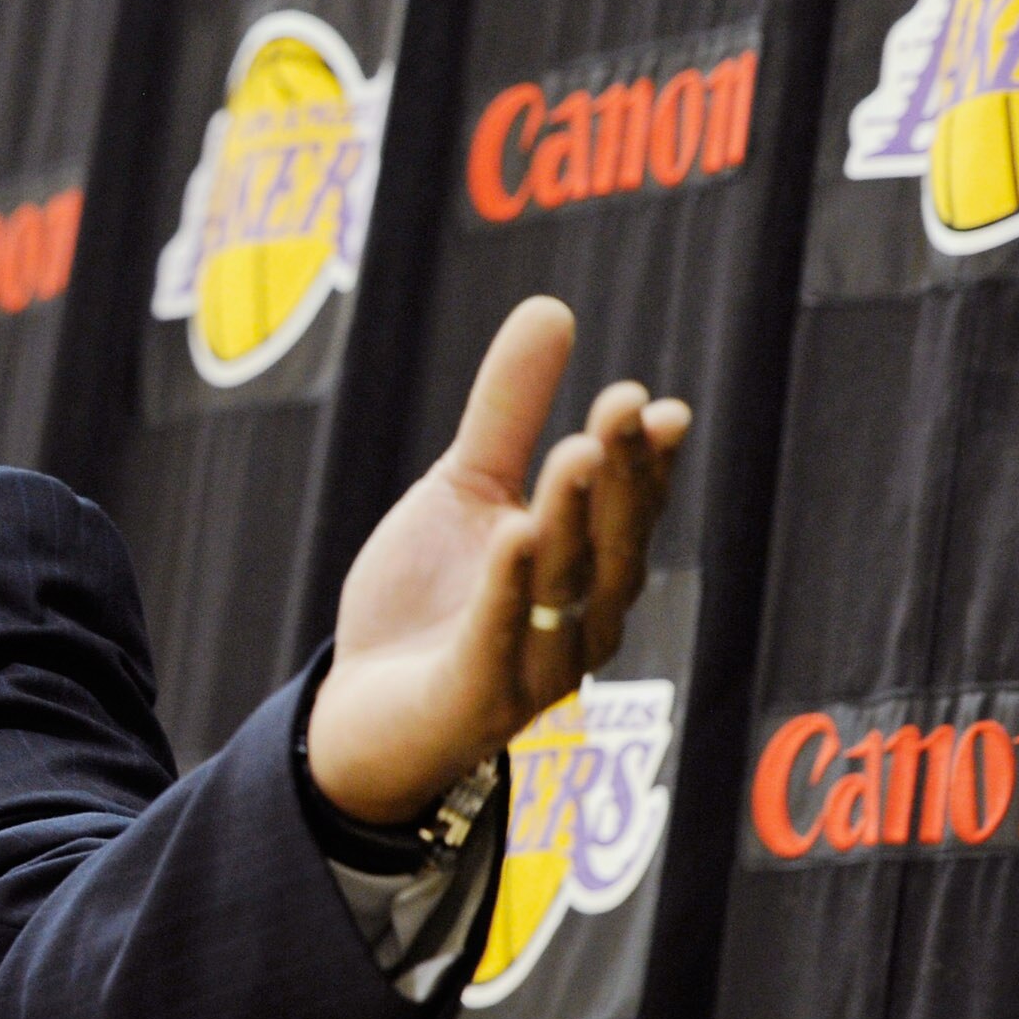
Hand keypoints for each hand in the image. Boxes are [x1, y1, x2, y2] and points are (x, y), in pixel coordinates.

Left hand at [307, 296, 689, 825]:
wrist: (362, 710)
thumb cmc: (428, 602)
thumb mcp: (464, 489)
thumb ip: (507, 410)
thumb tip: (552, 308)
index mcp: (587, 570)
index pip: (631, 510)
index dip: (646, 461)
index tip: (656, 405)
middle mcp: (580, 622)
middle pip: (612, 544)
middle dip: (622, 477)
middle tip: (624, 407)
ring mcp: (535, 667)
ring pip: (565, 589)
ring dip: (575, 521)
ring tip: (577, 453)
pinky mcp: (478, 699)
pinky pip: (500, 640)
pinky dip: (510, 590)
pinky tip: (515, 535)